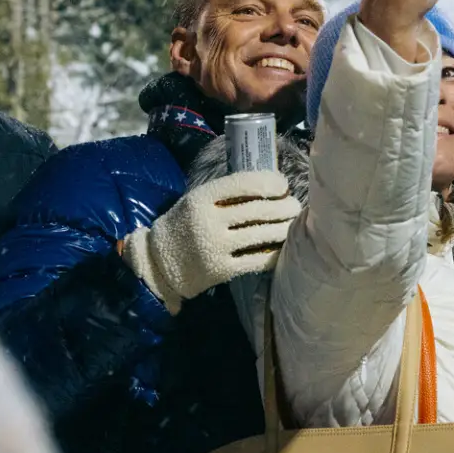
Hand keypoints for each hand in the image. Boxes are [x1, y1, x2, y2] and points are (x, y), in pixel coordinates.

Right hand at [121, 170, 301, 312]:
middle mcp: (208, 221)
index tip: (283, 185)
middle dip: (283, 207)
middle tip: (295, 206)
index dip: (269, 182)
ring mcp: (215, 247)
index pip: (243, 184)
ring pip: (260, 234)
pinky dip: (272, 253)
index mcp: (201, 198)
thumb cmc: (183, 225)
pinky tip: (281, 247)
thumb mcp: (196, 201)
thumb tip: (269, 185)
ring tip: (293, 224)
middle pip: (256, 210)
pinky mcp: (221, 270)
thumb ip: (225, 194)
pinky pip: (255, 260)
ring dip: (282, 228)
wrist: (157, 263)